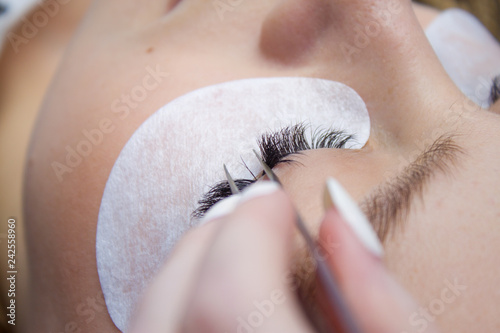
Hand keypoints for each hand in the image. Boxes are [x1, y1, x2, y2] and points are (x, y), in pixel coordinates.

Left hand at [128, 181, 440, 332]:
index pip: (226, 298)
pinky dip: (176, 299)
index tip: (275, 201)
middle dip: (211, 237)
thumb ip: (380, 301)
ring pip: (150, 313)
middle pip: (173, 300)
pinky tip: (217, 293)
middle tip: (253, 215)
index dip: (249, 232)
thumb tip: (335, 216)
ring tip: (235, 246)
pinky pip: (153, 329)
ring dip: (190, 264)